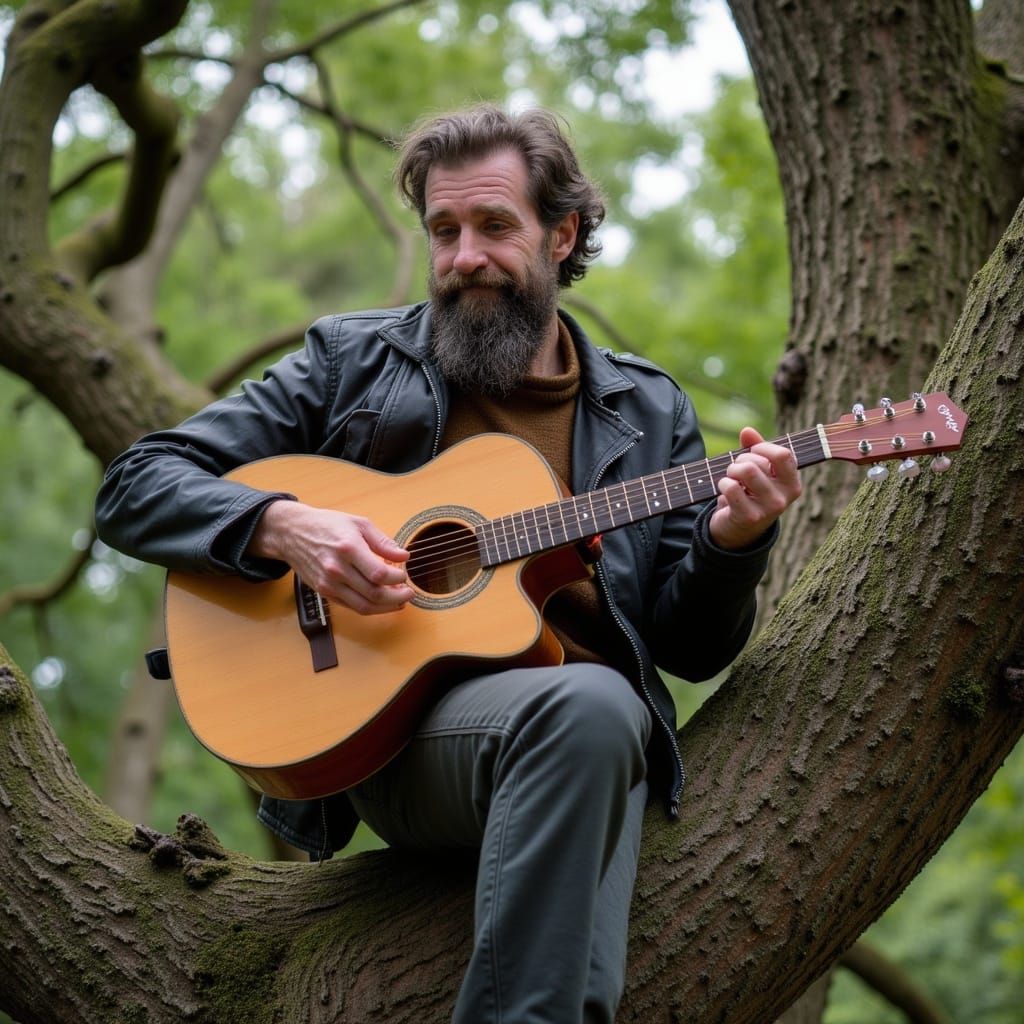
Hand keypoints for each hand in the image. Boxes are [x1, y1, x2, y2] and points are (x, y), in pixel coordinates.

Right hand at [249, 500, 412, 614]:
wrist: (292, 534)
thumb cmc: (327, 525)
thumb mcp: (358, 523)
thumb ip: (382, 541)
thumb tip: (404, 556)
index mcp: (348, 548)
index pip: (378, 573)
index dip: (397, 578)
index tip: (404, 574)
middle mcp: (337, 569)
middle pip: (374, 594)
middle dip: (397, 597)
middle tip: (409, 593)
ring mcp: (329, 584)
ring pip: (364, 606)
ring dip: (386, 607)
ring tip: (400, 601)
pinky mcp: (325, 592)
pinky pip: (352, 606)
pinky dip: (370, 607)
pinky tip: (382, 602)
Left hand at [708, 427, 802, 550]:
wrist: (738, 531)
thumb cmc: (749, 494)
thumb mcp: (758, 471)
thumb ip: (755, 448)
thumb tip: (747, 430)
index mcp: (792, 484)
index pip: (784, 454)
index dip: (763, 447)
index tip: (752, 451)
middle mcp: (784, 497)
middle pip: (758, 462)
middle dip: (740, 460)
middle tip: (736, 470)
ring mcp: (768, 509)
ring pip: (746, 471)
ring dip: (731, 470)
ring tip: (730, 478)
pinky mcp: (749, 517)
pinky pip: (732, 487)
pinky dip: (722, 484)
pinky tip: (724, 490)